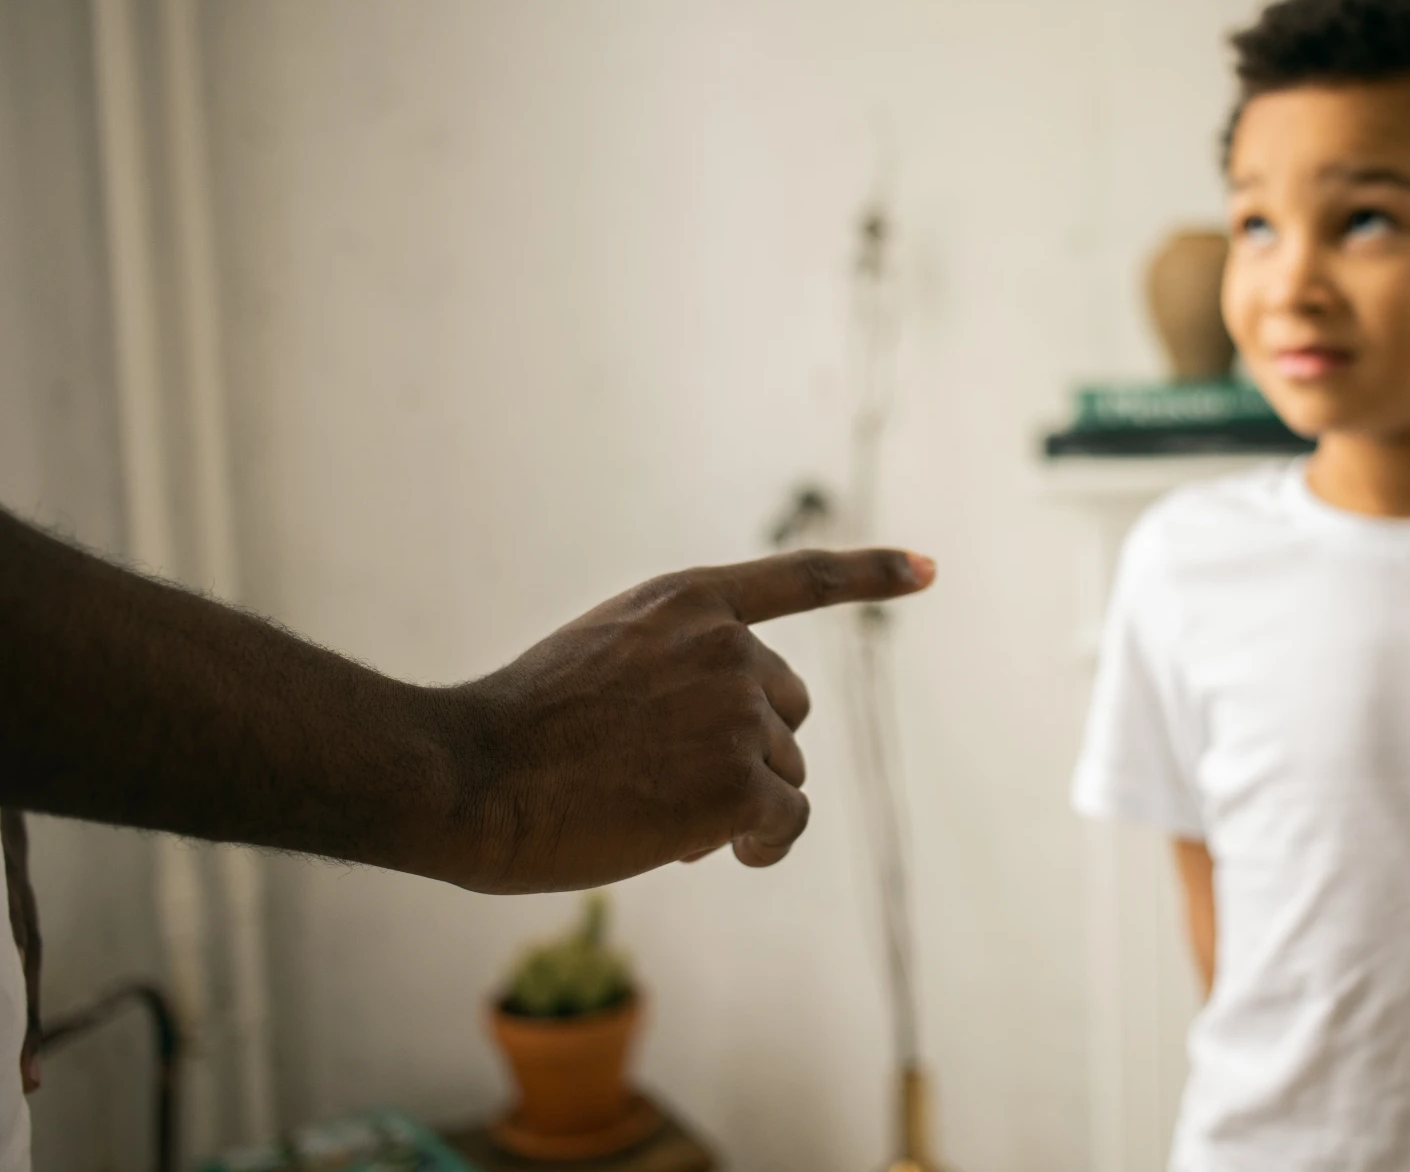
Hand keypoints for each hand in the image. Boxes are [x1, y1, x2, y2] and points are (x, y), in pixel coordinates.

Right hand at [442, 548, 935, 892]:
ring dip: (739, 803)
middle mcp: (725, 644)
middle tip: (663, 780)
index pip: (799, 578)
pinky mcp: (738, 782)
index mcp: (687, 600)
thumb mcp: (603, 656)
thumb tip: (754, 753)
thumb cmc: (518, 730)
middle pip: (786, 711)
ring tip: (655, 812)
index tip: (931, 567)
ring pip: (784, 772)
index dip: (872, 574)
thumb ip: (677, 666)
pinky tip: (711, 852)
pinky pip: (785, 822)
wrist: (468, 775)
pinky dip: (761, 846)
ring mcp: (735, 711)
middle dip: (745, 751)